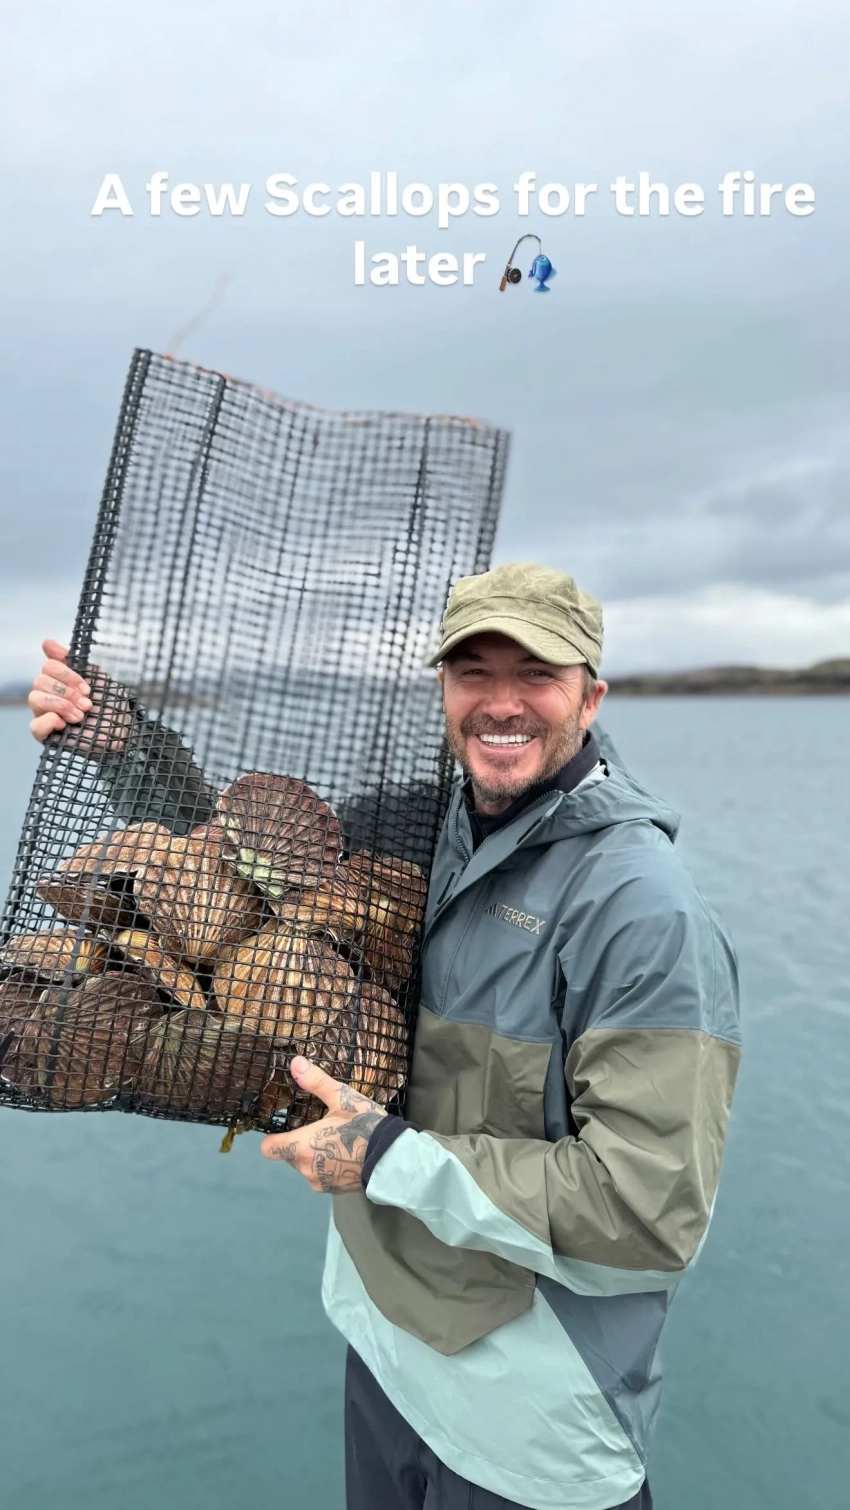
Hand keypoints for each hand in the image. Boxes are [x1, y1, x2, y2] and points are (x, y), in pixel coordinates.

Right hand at [28, 640, 134, 757]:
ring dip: (61, 705)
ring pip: (34, 699)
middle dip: (67, 692)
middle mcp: (48, 695)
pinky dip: (49, 721)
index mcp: (58, 680)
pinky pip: (35, 725)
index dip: (67, 675)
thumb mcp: (96, 677)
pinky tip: (64, 723)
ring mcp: (45, 715)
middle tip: (87, 704)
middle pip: (39, 681)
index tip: (88, 688)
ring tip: (80, 715)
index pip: (48, 666)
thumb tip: (46, 642)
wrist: (122, 732)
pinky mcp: (46, 735)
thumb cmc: (110, 705)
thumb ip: (72, 660)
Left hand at [260, 1057, 386, 1192]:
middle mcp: (305, 1169)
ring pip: (306, 1168)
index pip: (268, 1149)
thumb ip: (316, 1082)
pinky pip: (322, 1178)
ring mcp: (320, 1182)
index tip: (285, 1129)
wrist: (392, 1159)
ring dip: (314, 1157)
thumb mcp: (342, 1098)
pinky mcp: (334, 1191)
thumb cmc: (364, 1126)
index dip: (273, 1139)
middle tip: (319, 1129)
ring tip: (335, 1142)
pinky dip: (328, 1168)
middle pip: (289, 1157)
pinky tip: (346, 1156)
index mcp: (301, 1146)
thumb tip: (295, 1063)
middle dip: (299, 1144)